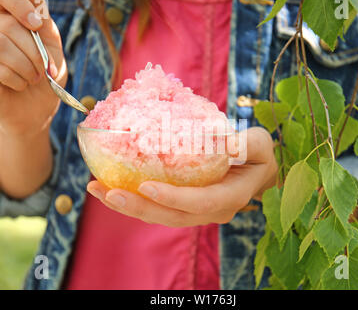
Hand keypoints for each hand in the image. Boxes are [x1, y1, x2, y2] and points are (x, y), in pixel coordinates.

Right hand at [0, 0, 66, 137]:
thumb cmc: (45, 76)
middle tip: (43, 69)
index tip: (37, 23)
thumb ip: (45, 25)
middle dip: (34, 51)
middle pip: (6, 23)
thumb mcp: (52, 48)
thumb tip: (37, 6)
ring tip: (33, 78)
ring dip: (25, 65)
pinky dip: (15, 79)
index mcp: (5, 15)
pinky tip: (18, 85)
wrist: (37, 109)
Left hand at [87, 127, 277, 226]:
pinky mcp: (182, 204)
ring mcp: (194, 211)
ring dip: (128, 206)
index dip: (173, 198)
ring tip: (98, 189)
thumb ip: (246, 143)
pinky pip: (156, 206)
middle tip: (108, 193)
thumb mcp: (259, 145)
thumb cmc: (258, 155)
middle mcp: (210, 211)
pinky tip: (109, 185)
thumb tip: (222, 141)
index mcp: (229, 197)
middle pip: (172, 216)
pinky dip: (133, 197)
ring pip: (159, 215)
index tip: (146, 186)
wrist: (256, 171)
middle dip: (139, 208)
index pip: (200, 203)